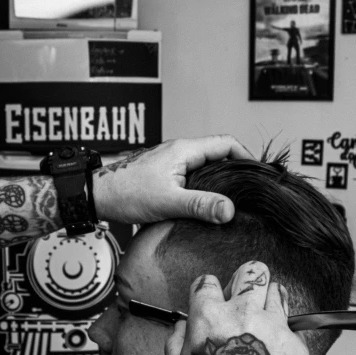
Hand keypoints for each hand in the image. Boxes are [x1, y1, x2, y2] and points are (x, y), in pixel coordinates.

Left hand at [92, 135, 250, 223]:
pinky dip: (204, 187)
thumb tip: (229, 211)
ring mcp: (172, 162)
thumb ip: (200, 205)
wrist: (98, 195)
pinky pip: (193, 176)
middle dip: (236, 170)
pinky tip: (206, 205)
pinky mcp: (166, 174)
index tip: (257, 175)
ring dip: (219, 180)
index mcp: (184, 150)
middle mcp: (180, 151)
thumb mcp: (168, 201)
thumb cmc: (126, 193)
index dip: (246, 157)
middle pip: (219, 154)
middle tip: (250, 190)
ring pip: (205, 167)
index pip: (226, 144)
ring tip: (233, 199)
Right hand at [164, 261, 309, 354]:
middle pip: (252, 271)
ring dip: (268, 300)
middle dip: (247, 279)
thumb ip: (176, 339)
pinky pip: (292, 325)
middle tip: (244, 295)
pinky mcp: (295, 345)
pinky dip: (283, 332)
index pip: (208, 282)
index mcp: (209, 317)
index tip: (211, 299)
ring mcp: (273, 328)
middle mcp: (243, 315)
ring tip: (263, 319)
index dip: (208, 290)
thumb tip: (183, 326)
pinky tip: (274, 348)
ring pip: (277, 291)